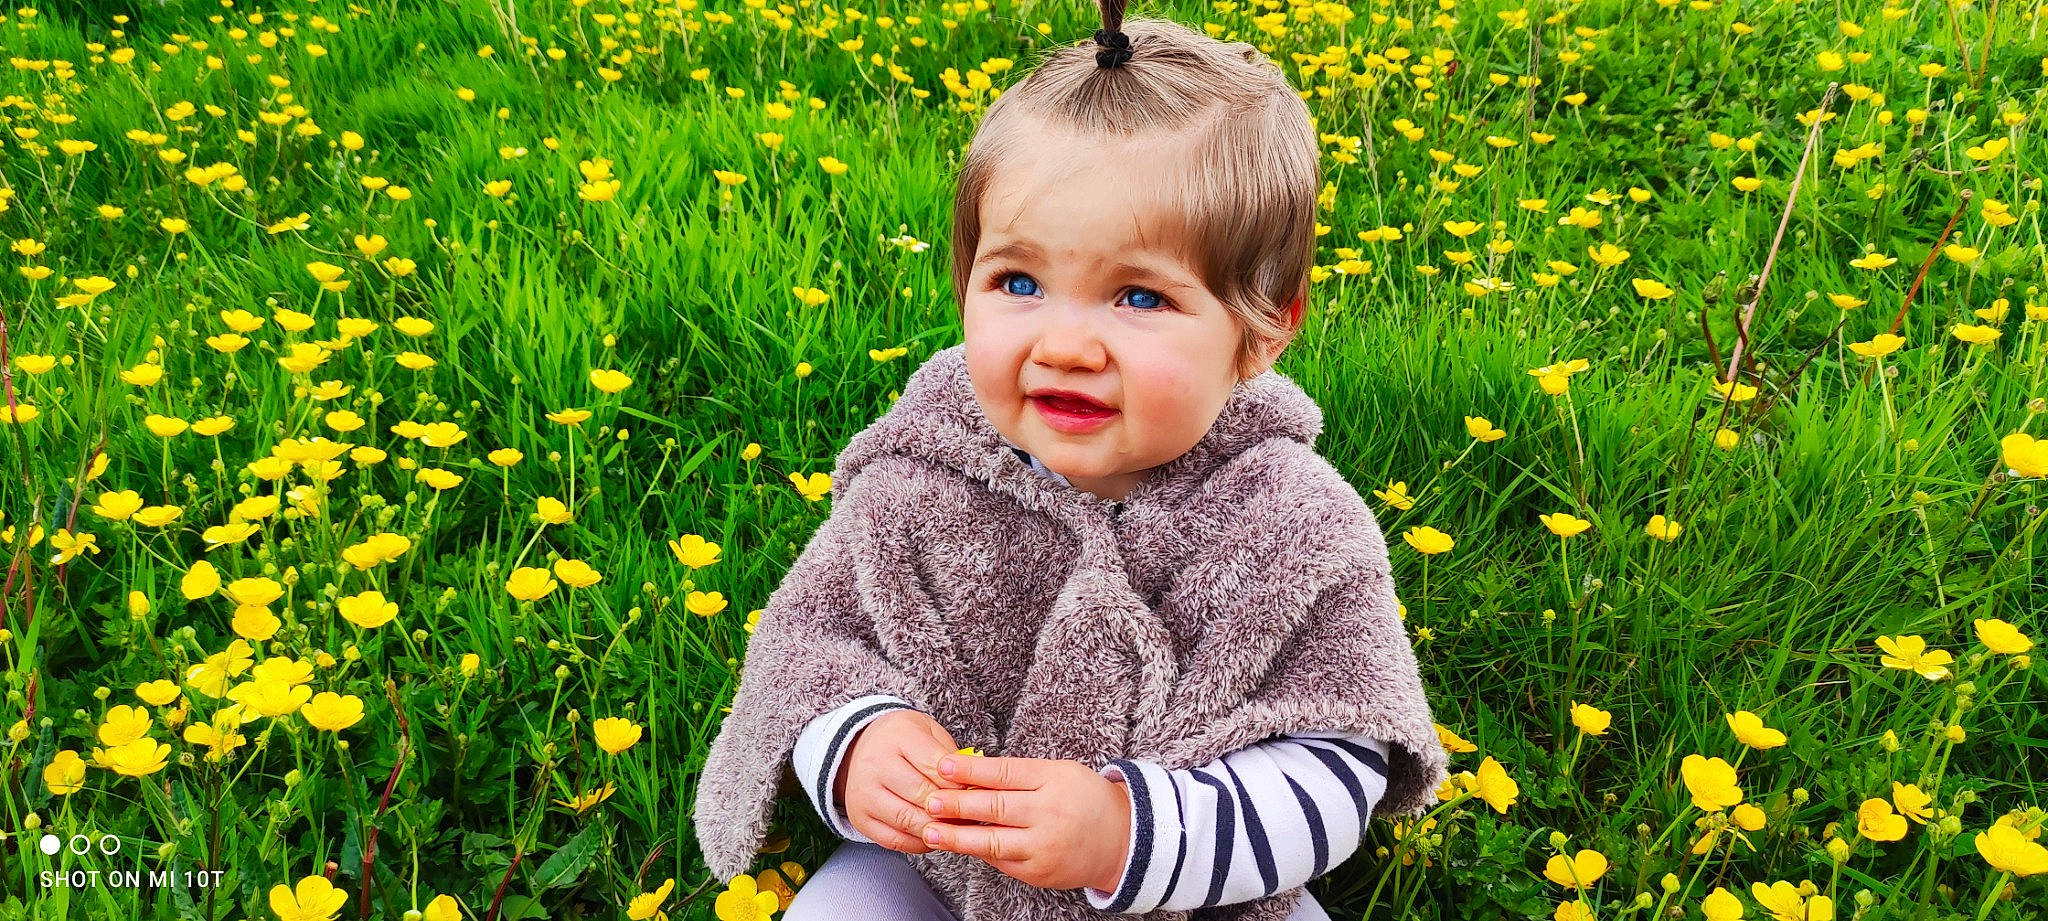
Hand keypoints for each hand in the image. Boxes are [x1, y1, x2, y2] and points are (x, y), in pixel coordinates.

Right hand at [838, 709, 970, 853]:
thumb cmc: (902, 741)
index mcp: (897, 736)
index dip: (958, 782)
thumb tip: (972, 787)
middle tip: (970, 813)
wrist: (860, 748)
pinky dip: (919, 842)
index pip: (934, 765)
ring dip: (937, 828)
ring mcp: (863, 794)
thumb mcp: (928, 732)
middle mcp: (874, 764)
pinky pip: (895, 840)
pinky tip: (933, 834)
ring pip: (909, 821)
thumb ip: (950, 757)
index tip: (973, 790)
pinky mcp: (860, 819)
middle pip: (922, 794)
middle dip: (950, 807)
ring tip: (955, 827)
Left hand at [918, 754, 1132, 892]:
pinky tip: (959, 845)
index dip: (971, 770)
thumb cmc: (1085, 799)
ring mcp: (1043, 846)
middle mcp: (1048, 814)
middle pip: (994, 808)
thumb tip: (972, 775)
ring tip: (931, 831)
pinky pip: (1002, 861)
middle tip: (929, 799)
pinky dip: (979, 852)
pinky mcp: (1039, 872)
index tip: (943, 765)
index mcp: (1053, 781)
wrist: (1123, 841)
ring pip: (992, 841)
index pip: (1004, 773)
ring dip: (957, 837)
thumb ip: (1020, 774)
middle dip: (957, 804)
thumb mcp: (1059, 774)